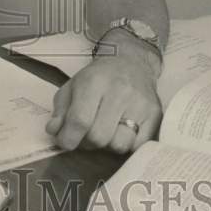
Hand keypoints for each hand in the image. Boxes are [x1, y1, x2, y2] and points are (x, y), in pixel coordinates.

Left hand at [45, 37, 162, 153]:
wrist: (131, 63)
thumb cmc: (98, 78)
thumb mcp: (72, 86)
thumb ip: (61, 110)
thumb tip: (54, 132)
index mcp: (94, 83)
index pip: (80, 120)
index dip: (69, 138)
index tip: (66, 142)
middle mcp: (119, 92)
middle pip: (98, 136)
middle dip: (87, 142)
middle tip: (86, 135)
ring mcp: (140, 104)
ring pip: (119, 145)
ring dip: (108, 145)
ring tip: (105, 131)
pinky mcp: (155, 115)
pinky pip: (138, 146)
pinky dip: (127, 145)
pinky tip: (121, 132)